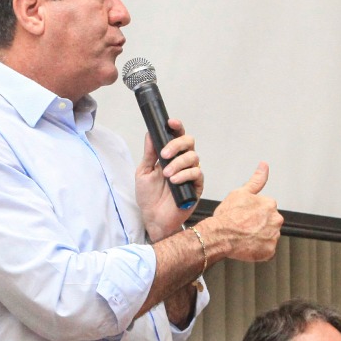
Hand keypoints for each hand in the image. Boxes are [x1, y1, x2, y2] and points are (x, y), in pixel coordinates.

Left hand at [136, 118, 203, 240]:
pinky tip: (174, 181)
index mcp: (170, 156)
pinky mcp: (197, 186)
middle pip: (189, 142)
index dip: (176, 127)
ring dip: (178, 163)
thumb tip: (150, 132)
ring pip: (193, 157)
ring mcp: (190, 174)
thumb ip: (149, 153)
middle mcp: (182, 162)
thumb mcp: (144, 172)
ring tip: (166, 175)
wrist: (153, 218)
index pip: (177, 136)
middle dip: (177, 144)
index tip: (170, 122)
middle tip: (164, 155)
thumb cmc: (149, 197)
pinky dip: (185, 175)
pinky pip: (196, 174)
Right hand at [199, 163, 281, 262]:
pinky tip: (248, 245)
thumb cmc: (227, 216)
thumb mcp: (240, 192)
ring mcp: (273, 236)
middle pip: (270, 223)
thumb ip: (256, 180)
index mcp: (270, 205)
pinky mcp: (269, 251)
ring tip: (245, 237)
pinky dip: (259, 250)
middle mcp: (275, 220)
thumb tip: (264, 166)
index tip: (245, 216)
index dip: (255, 213)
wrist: (219, 236)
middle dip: (260, 225)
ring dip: (260, 237)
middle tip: (244, 227)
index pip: (267, 209)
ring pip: (269, 236)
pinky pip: (267, 251)